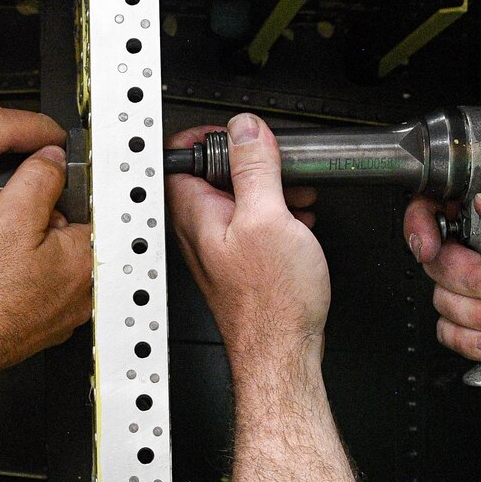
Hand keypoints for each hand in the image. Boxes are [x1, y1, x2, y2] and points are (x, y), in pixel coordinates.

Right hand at [0, 146, 91, 376]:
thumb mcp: (5, 215)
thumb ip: (37, 179)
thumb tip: (53, 161)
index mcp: (85, 260)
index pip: (90, 209)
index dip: (56, 197)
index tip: (34, 201)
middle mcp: (84, 292)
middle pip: (71, 237)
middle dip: (41, 227)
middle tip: (7, 233)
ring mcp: (64, 314)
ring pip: (53, 264)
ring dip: (30, 255)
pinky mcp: (42, 327)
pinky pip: (38, 291)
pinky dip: (21, 282)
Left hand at [167, 114, 328, 369]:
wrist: (282, 352)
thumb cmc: (271, 301)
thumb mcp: (269, 217)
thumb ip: (253, 168)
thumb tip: (245, 129)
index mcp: (195, 213)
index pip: (182, 155)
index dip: (212, 135)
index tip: (242, 132)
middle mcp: (199, 229)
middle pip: (215, 173)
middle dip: (251, 161)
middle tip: (278, 163)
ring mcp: (219, 247)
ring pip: (238, 198)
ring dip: (269, 188)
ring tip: (296, 192)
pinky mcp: (240, 262)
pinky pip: (252, 222)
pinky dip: (275, 213)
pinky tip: (298, 220)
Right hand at [403, 176, 480, 369]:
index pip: (435, 207)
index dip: (421, 225)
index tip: (432, 246)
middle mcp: (478, 247)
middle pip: (438, 261)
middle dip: (472, 280)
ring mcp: (475, 288)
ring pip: (442, 300)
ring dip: (480, 315)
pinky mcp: (478, 323)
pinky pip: (449, 334)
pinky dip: (471, 341)